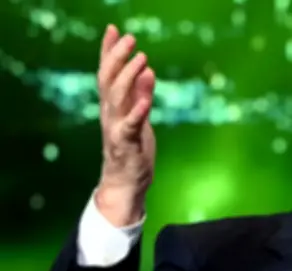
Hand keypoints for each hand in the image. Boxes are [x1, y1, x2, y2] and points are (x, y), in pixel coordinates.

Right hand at [96, 24, 156, 225]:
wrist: (125, 184)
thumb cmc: (132, 150)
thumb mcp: (139, 118)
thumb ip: (142, 95)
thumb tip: (148, 70)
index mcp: (112, 107)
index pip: (107, 74)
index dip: (110, 51)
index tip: (114, 30)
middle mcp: (110, 114)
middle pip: (108, 80)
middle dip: (118, 57)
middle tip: (131, 39)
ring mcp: (116, 129)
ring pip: (116, 98)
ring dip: (128, 77)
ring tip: (142, 60)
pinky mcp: (127, 144)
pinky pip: (131, 125)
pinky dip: (137, 111)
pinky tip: (145, 100)